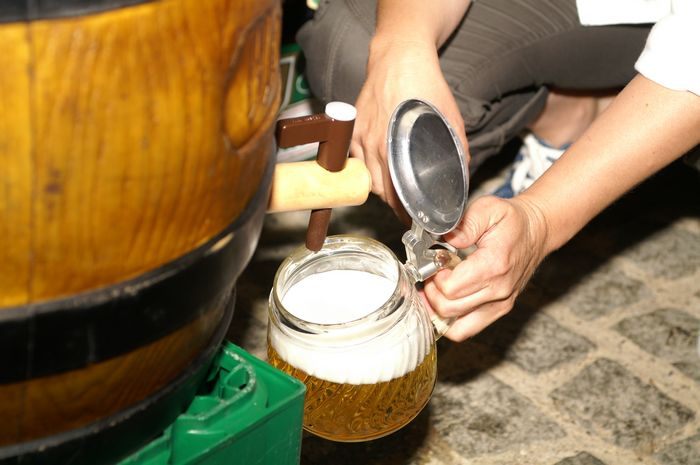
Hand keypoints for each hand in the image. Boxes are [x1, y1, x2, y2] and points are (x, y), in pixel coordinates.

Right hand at [350, 37, 468, 220]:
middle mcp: (373, 143)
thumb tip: (463, 169)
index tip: (412, 220)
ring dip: (380, 190)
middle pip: (380, 190)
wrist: (398, 56)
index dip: (403, 211)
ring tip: (395, 194)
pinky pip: (356, 162)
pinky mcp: (352, 130)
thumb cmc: (424, 82)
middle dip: (394, 204)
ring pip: (366, 178)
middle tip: (407, 210)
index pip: (395, 192)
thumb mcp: (449, 114)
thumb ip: (456, 144)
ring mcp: (359, 136)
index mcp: (395, 144)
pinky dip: (366, 171)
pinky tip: (378, 172)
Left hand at [423, 195, 548, 340]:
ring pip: (456, 327)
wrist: (536, 231)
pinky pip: (466, 330)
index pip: (450, 288)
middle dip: (431, 293)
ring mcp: (500, 305)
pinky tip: (443, 303)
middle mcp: (498, 291)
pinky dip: (449, 321)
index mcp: (493, 266)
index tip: (434, 263)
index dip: (434, 277)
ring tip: (434, 290)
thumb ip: (464, 224)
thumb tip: (444, 239)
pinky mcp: (499, 310)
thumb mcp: (488, 209)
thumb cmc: (512, 221)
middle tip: (432, 275)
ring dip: (437, 311)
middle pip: (448, 309)